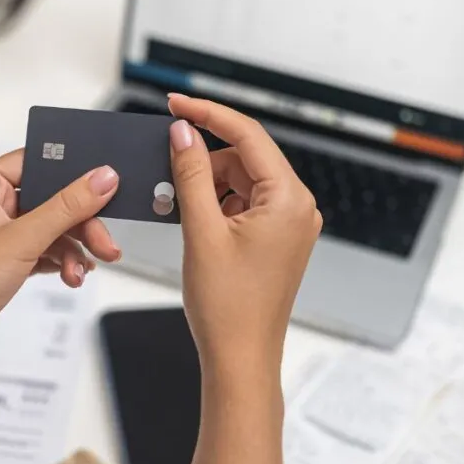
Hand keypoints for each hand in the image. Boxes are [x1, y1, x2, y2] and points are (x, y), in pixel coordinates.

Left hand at [0, 150, 120, 377]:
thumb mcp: (23, 240)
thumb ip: (67, 207)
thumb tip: (102, 178)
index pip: (37, 163)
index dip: (71, 173)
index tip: (104, 186)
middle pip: (52, 200)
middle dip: (82, 224)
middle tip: (105, 244)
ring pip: (53, 229)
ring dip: (74, 249)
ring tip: (84, 271)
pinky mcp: (6, 262)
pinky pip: (45, 251)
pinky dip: (62, 263)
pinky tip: (72, 276)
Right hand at [168, 95, 321, 379]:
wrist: (241, 359)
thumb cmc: (227, 307)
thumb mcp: (201, 231)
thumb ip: (191, 175)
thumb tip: (183, 133)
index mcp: (289, 200)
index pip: (247, 135)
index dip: (208, 114)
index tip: (175, 104)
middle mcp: (297, 208)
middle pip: (244, 158)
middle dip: (203, 161)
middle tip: (165, 170)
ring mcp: (289, 225)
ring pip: (241, 182)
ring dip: (207, 186)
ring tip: (177, 208)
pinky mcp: (277, 240)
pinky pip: (244, 205)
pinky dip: (216, 205)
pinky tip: (192, 220)